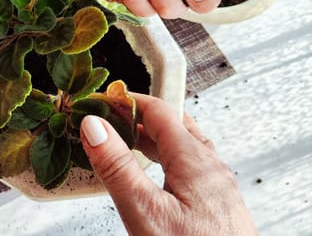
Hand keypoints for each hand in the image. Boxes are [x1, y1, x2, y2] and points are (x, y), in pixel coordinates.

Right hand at [80, 93, 257, 234]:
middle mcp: (211, 166)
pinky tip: (156, 174)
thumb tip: (94, 127)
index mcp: (195, 160)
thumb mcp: (145, 212)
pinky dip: (166, 158)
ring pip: (184, 146)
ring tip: (126, 141)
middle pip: (174, 125)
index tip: (101, 99)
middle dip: (140, 116)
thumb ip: (118, 167)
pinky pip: (190, 166)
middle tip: (110, 117)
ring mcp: (217, 185)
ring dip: (154, 137)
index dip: (128, 100)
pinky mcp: (217, 204)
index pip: (159, 111)